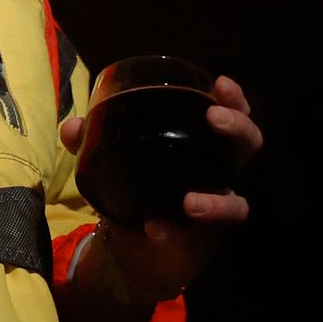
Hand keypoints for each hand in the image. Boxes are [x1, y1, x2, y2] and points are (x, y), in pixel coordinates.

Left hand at [60, 74, 262, 302]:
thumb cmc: (134, 180)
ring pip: (237, 204)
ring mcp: (216, 205)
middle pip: (248, 147)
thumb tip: (74, 127)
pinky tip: (155, 229)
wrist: (133, 235)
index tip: (220, 83)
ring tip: (190, 202)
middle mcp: (218, 171)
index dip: (233, 99)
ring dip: (217, 202)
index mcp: (202, 143)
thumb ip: (90, 139)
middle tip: (215, 118)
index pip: (230, 115)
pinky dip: (173, 232)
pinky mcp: (204, 238)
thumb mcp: (110, 155)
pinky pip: (197, 238)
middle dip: (238, 129)